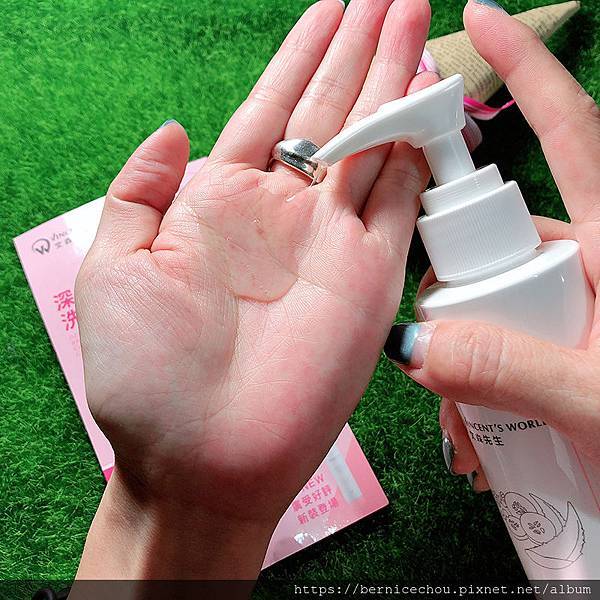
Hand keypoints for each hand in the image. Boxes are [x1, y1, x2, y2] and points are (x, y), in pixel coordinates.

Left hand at [73, 0, 433, 579]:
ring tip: (412, 19)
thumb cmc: (146, 377)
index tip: (328, 7)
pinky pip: (402, 197)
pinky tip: (428, 99)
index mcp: (220, 205)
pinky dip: (418, 148)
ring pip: (373, 142)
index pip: (271, 110)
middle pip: (330, 112)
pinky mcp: (370, 275)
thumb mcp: (116, 266)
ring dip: (394, 82)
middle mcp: (281, 216)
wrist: (200, 458)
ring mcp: (331, 243)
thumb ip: (141, 190)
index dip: (300, 55)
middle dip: (359, 51)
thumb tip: (172, 129)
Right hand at [384, 0, 599, 491]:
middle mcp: (594, 262)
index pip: (571, 132)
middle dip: (460, 283)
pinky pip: (507, 335)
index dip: (526, 68)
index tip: (482, 15)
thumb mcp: (599, 406)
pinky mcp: (566, 340)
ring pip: (497, 295)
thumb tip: (414, 343)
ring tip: (470, 424)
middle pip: (504, 236)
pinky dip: (481, 376)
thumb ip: (509, 368)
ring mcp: (579, 303)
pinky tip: (478, 427)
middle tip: (447, 354)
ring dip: (468, 351)